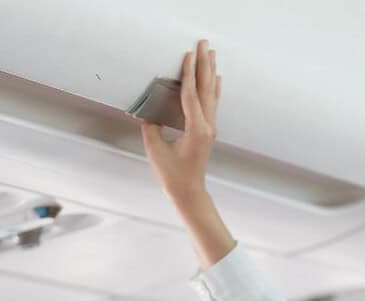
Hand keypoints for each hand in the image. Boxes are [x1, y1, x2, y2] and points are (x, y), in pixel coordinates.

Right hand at [140, 38, 220, 205]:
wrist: (189, 191)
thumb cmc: (172, 174)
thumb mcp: (156, 150)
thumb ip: (152, 127)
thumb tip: (148, 110)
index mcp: (196, 130)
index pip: (190, 96)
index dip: (189, 74)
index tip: (188, 56)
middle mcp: (207, 126)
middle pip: (206, 89)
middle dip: (204, 65)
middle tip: (204, 44)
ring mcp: (210, 128)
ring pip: (211, 94)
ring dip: (210, 72)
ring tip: (212, 54)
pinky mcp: (208, 130)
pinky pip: (212, 104)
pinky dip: (214, 88)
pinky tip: (217, 78)